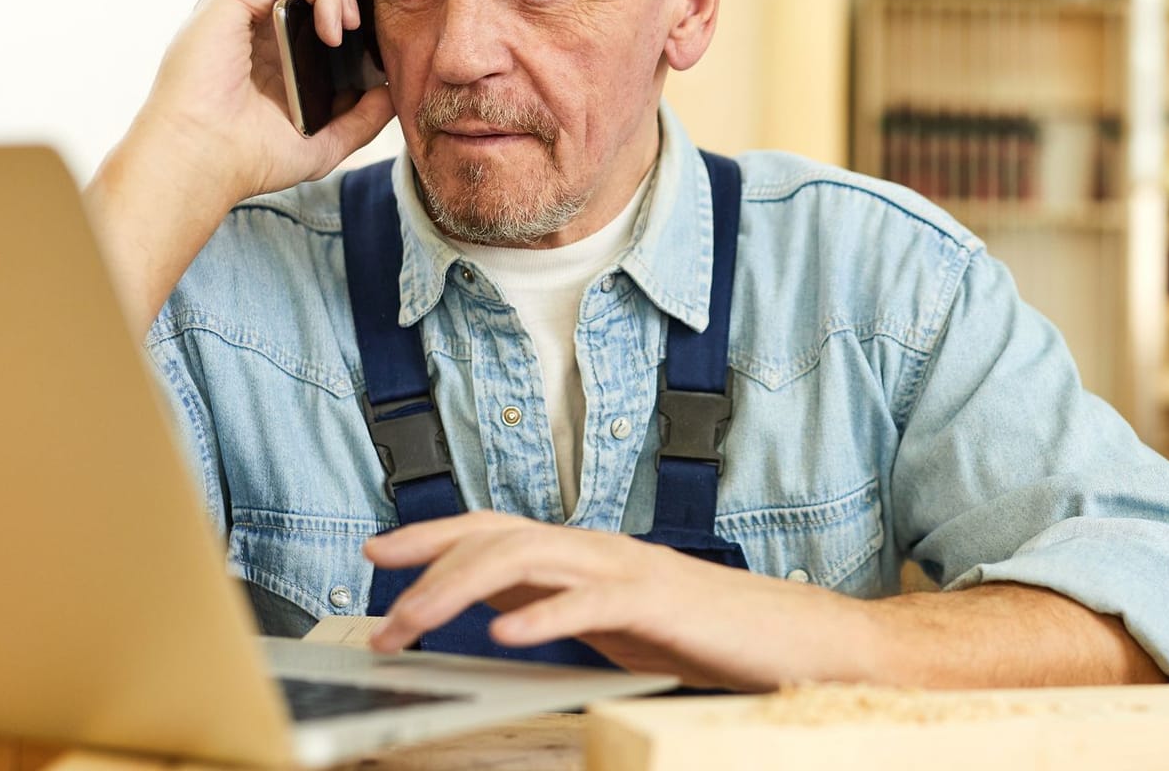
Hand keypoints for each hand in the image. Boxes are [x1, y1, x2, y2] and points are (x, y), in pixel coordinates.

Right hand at [133, 0, 393, 207]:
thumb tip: (393, 92)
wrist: (202, 164)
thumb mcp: (325, 140)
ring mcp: (240, 2)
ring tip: (355, 23)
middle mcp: (253, 12)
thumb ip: (362, 117)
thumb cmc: (249, 156)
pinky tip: (335, 29)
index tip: (387, 3)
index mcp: (271, 35)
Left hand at [362, 512, 877, 690]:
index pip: (495, 529)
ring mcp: (629, 570)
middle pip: (497, 537)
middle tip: (381, 616)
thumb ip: (559, 604)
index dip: (432, 535)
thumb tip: (496, 608)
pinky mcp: (659, 603)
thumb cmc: (707, 633)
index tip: (375, 551)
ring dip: (460, 591)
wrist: (793, 638)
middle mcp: (601, 547)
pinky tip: (508, 637)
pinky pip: (592, 601)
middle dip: (428, 569)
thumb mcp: (613, 620)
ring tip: (417, 625)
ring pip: (528, 560)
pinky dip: (545, 615)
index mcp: (587, 552)